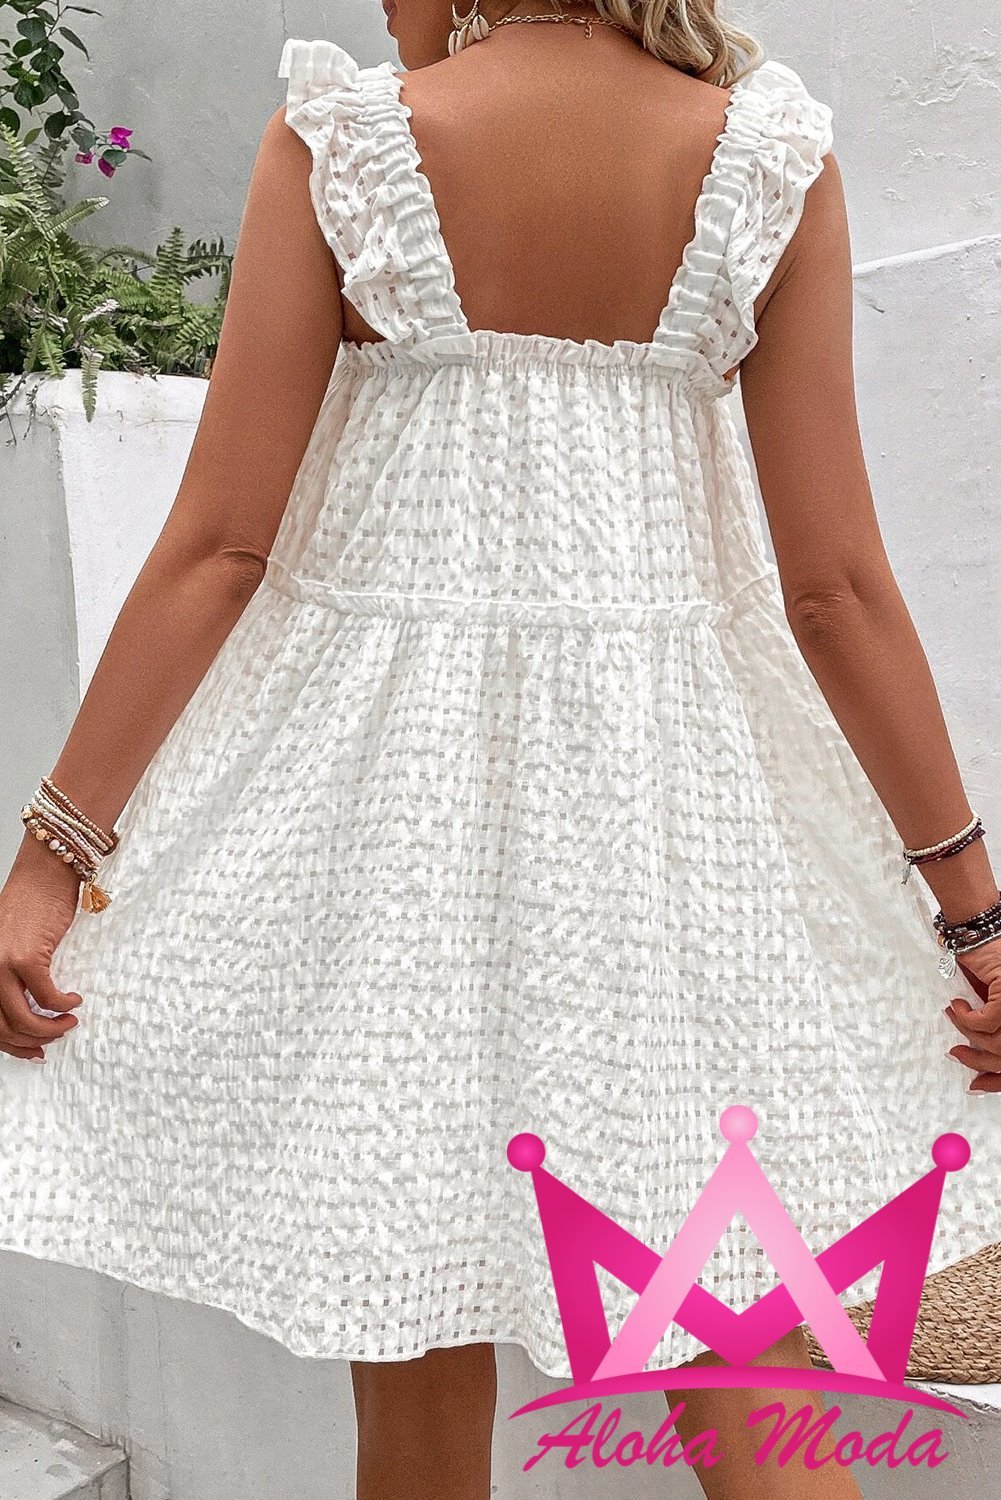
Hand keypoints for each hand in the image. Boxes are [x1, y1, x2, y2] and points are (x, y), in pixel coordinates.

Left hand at [0, 835, 84, 1060]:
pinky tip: (73, 1000)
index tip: (31, 1050)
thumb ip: (12, 976)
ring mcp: (1, 964)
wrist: (45, 873)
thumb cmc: (33, 905)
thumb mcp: (12, 947)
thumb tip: (31, 1010)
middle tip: (52, 1040)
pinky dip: (63, 1005)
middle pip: (1, 1027)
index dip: (10, 1044)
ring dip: (48, 1029)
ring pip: (21, 1019)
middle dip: (30, 1042)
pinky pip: (46, 997)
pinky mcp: (25, 957)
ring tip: (67, 1023)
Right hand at [943, 938, 1000, 1093]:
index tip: (979, 1084)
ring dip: (968, 1034)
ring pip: (996, 1042)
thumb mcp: (991, 1000)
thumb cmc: (988, 959)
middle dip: (980, 1062)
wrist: (981, 929)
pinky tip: (957, 1005)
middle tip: (957, 1055)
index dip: (998, 1078)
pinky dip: (965, 1017)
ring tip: (953, 1017)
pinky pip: (984, 1022)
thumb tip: (976, 1053)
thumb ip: (990, 1025)